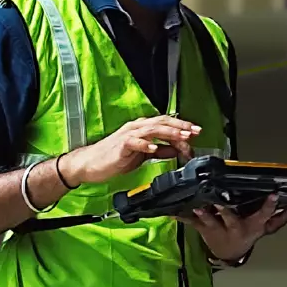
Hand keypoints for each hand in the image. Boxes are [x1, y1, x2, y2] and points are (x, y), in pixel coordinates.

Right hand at [59, 115, 201, 186]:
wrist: (89, 164)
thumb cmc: (114, 158)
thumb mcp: (142, 155)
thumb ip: (159, 151)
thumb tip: (176, 150)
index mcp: (142, 129)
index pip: (166, 123)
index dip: (182, 126)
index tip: (197, 133)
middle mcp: (136, 128)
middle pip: (162, 122)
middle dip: (180, 126)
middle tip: (195, 132)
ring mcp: (128, 135)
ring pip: (152, 129)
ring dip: (168, 133)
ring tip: (181, 137)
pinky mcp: (120, 145)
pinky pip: (134, 142)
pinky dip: (145, 144)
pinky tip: (154, 148)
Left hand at [183, 198, 286, 262]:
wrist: (229, 254)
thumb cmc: (248, 235)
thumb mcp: (266, 228)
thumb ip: (281, 217)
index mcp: (253, 225)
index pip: (264, 215)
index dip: (269, 205)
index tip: (274, 194)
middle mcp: (235, 228)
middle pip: (232, 219)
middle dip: (226, 211)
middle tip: (221, 202)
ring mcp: (218, 230)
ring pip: (210, 221)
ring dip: (203, 214)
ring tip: (197, 207)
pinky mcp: (203, 230)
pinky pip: (192, 223)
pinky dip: (182, 217)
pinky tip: (173, 212)